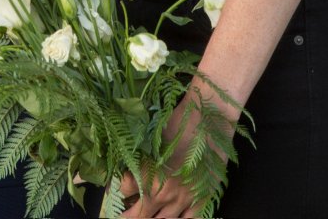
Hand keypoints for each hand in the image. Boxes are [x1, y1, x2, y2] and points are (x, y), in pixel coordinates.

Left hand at [120, 83, 234, 217]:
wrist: (210, 118)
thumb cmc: (179, 120)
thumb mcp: (151, 136)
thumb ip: (137, 155)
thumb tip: (125, 163)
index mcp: (146, 175)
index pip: (123, 190)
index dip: (118, 187)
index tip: (118, 185)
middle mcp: (162, 193)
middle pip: (137, 215)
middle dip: (127, 214)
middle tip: (122, 212)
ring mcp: (183, 200)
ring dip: (151, 217)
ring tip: (147, 213)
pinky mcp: (201, 200)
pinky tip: (171, 215)